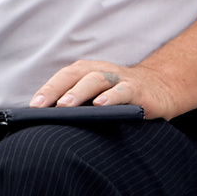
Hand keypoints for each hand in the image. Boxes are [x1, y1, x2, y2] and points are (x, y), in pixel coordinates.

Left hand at [27, 59, 190, 118]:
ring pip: (97, 79)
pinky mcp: (139, 90)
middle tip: (41, 106)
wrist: (163, 89)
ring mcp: (121, 79)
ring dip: (80, 91)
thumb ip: (80, 106)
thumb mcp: (99, 98)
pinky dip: (111, 97)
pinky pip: (123, 91)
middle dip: (57, 90)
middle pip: (76, 75)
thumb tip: (49, 124)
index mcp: (90, 72)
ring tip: (65, 105)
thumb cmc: (123, 98)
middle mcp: (103, 71)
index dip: (48, 89)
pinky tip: (100, 106)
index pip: (64, 76)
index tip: (33, 106)